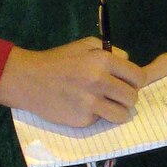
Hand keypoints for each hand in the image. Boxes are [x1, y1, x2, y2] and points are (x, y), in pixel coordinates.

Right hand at [0, 38, 143, 125]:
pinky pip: (101, 121)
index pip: (138, 77)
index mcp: (103, 60)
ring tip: (105, 104)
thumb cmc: (58, 61)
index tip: (128, 83)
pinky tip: (82, 107)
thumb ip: (111, 52)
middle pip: (133, 97)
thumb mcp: (84, 45)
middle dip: (127, 97)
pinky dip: (96, 116)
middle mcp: (99, 80)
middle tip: (116, 95)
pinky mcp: (81, 119)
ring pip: (122, 115)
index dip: (135, 81)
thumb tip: (129, 63)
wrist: (28, 79)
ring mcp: (90, 102)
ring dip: (117, 111)